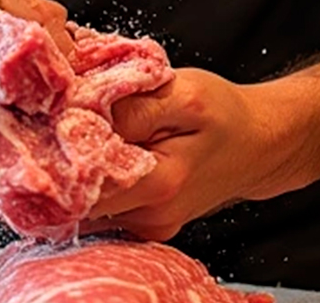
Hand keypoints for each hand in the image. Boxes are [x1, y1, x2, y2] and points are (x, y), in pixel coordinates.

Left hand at [82, 70, 304, 241]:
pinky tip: (111, 145)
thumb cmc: (226, 114)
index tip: (59, 113)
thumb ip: (132, 107)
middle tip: (70, 114)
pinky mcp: (142, 221)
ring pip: (87, 197)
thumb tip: (79, 110)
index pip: (82, 181)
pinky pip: (103, 199)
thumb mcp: (183, 94)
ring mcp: (145, 225)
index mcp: (160, 184)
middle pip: (78, 194)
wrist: (259, 143)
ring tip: (95, 126)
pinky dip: (98, 172)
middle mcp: (149, 216)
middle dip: (66, 154)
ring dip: (81, 163)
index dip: (61, 146)